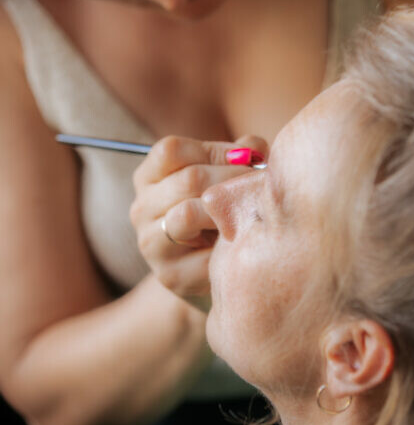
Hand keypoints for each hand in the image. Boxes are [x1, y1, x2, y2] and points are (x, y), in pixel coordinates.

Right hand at [130, 135, 267, 308]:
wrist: (208, 271)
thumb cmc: (220, 214)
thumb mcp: (225, 177)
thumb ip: (241, 155)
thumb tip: (254, 150)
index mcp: (149, 177)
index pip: (170, 150)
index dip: (215, 151)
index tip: (245, 162)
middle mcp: (142, 207)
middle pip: (189, 179)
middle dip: (234, 180)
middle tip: (261, 188)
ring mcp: (151, 243)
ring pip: (188, 213)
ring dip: (229, 211)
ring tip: (249, 214)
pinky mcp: (170, 275)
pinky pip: (205, 253)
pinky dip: (230, 245)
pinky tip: (242, 243)